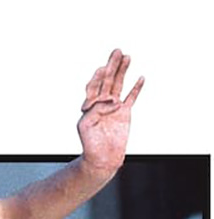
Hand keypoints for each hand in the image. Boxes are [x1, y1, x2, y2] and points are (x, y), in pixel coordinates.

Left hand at [77, 49, 143, 176]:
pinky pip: (131, 97)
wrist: (102, 158)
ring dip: (123, 71)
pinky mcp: (124, 113)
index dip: (98, 76)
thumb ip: (95, 109)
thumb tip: (111, 100)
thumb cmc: (91, 144)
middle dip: (112, 65)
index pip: (94, 85)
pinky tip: (140, 77)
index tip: (103, 68)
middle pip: (107, 80)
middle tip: (117, 51)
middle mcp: (102, 103)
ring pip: (119, 85)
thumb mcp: (86, 125)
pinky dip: (136, 88)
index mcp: (90, 105)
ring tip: (127, 57)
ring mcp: (114, 107)